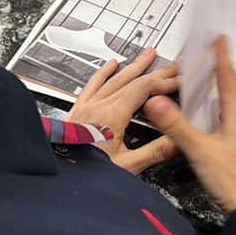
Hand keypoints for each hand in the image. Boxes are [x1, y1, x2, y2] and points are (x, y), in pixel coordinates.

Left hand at [67, 48, 179, 174]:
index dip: (164, 82)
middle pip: (132, 80)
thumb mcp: (127, 166)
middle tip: (173, 66)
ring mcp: (87, 107)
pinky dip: (104, 72)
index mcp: (112, 116)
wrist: (55, 178)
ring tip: (148, 55)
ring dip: (134, 66)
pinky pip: (93, 84)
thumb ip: (155, 151)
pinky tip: (111, 64)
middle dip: (156, 71)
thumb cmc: (85, 174)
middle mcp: (98, 106)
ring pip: (114, 79)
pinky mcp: (78, 112)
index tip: (180, 81)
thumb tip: (178, 140)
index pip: (144, 88)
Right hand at [145, 36, 235, 215]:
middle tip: (211, 56)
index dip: (223, 58)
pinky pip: (235, 124)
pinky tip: (217, 122)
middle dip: (221, 73)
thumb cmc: (233, 181)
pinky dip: (224, 113)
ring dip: (223, 93)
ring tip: (212, 83)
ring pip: (235, 109)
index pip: (229, 80)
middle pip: (233, 92)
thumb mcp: (200, 152)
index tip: (221, 38)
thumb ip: (176, 126)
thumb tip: (154, 100)